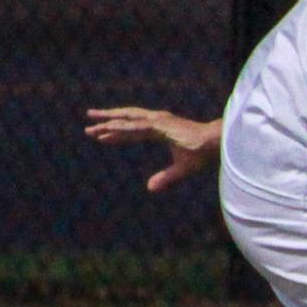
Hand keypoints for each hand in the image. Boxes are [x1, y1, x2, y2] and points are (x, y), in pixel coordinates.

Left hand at [84, 108, 221, 192]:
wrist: (217, 144)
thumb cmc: (204, 153)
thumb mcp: (181, 169)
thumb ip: (165, 177)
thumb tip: (149, 189)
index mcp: (163, 129)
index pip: (135, 129)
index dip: (119, 133)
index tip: (102, 137)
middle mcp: (158, 121)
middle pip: (128, 118)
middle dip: (108, 118)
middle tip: (89, 117)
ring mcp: (159, 121)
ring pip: (128, 120)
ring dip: (108, 122)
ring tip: (90, 121)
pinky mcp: (160, 126)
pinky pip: (136, 127)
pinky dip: (120, 128)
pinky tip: (106, 129)